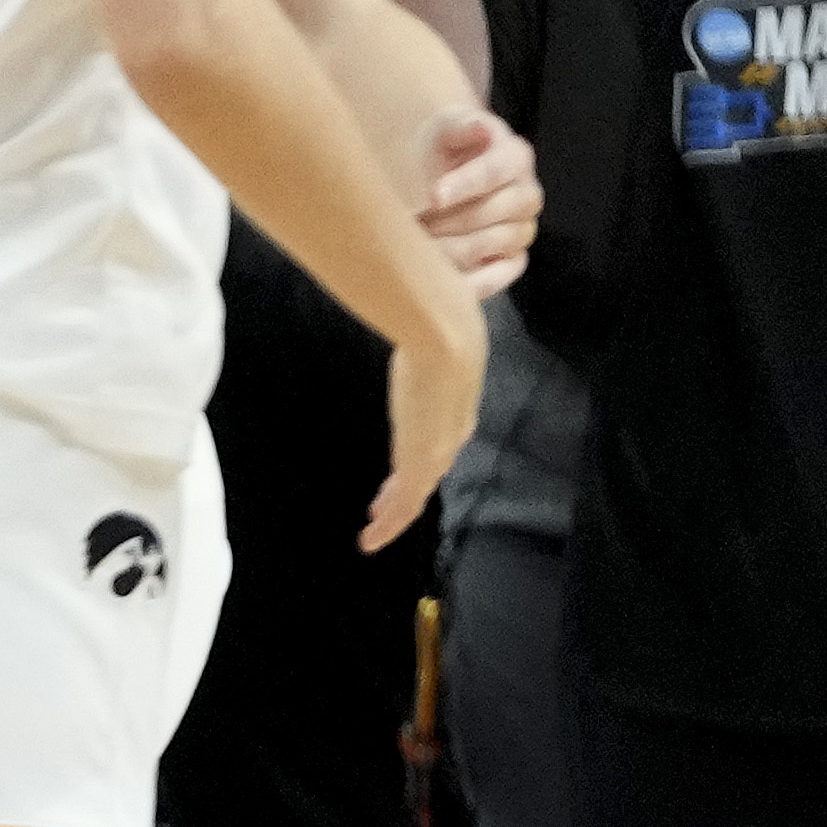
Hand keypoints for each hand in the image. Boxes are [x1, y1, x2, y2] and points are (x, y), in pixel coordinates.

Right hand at [366, 301, 482, 552]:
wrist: (445, 333)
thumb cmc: (434, 315)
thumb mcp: (424, 319)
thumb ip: (413, 316)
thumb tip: (399, 289)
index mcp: (454, 399)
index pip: (439, 435)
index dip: (423, 452)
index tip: (408, 463)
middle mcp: (450, 429)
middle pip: (429, 468)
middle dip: (408, 489)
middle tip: (387, 508)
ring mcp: (436, 447)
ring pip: (415, 491)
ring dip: (396, 513)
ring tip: (376, 532)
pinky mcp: (419, 460)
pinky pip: (404, 503)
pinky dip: (390, 524)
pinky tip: (372, 537)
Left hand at [419, 107, 538, 296]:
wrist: (437, 172)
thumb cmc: (439, 147)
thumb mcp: (444, 127)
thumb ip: (462, 125)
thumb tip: (482, 127)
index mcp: (514, 156)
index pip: (496, 171)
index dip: (466, 184)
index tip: (433, 195)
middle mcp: (526, 194)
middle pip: (492, 212)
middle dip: (447, 219)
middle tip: (411, 221)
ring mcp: (522, 229)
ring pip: (491, 244)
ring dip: (449, 248)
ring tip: (414, 243)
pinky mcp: (512, 259)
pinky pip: (500, 276)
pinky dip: (471, 281)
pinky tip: (439, 279)